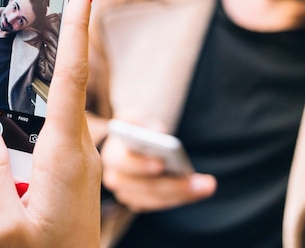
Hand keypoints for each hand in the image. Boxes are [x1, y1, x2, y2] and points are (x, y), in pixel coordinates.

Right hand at [0, 0, 101, 247]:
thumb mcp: (0, 225)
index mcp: (62, 156)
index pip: (72, 78)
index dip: (79, 28)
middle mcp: (78, 150)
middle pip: (72, 77)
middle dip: (70, 28)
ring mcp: (77, 158)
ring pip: (64, 98)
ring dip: (58, 59)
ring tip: (47, 22)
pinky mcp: (70, 167)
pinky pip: (58, 120)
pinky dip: (49, 93)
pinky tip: (32, 90)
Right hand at [101, 127, 216, 212]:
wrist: (134, 144)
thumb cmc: (135, 128)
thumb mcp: (132, 116)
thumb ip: (139, 118)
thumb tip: (158, 131)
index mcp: (111, 157)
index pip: (123, 163)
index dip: (141, 165)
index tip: (161, 164)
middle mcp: (116, 180)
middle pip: (145, 187)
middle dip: (173, 185)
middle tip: (200, 182)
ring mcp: (128, 194)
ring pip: (157, 199)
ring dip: (183, 194)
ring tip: (207, 185)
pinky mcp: (142, 202)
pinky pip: (164, 203)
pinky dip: (182, 197)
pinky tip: (201, 189)